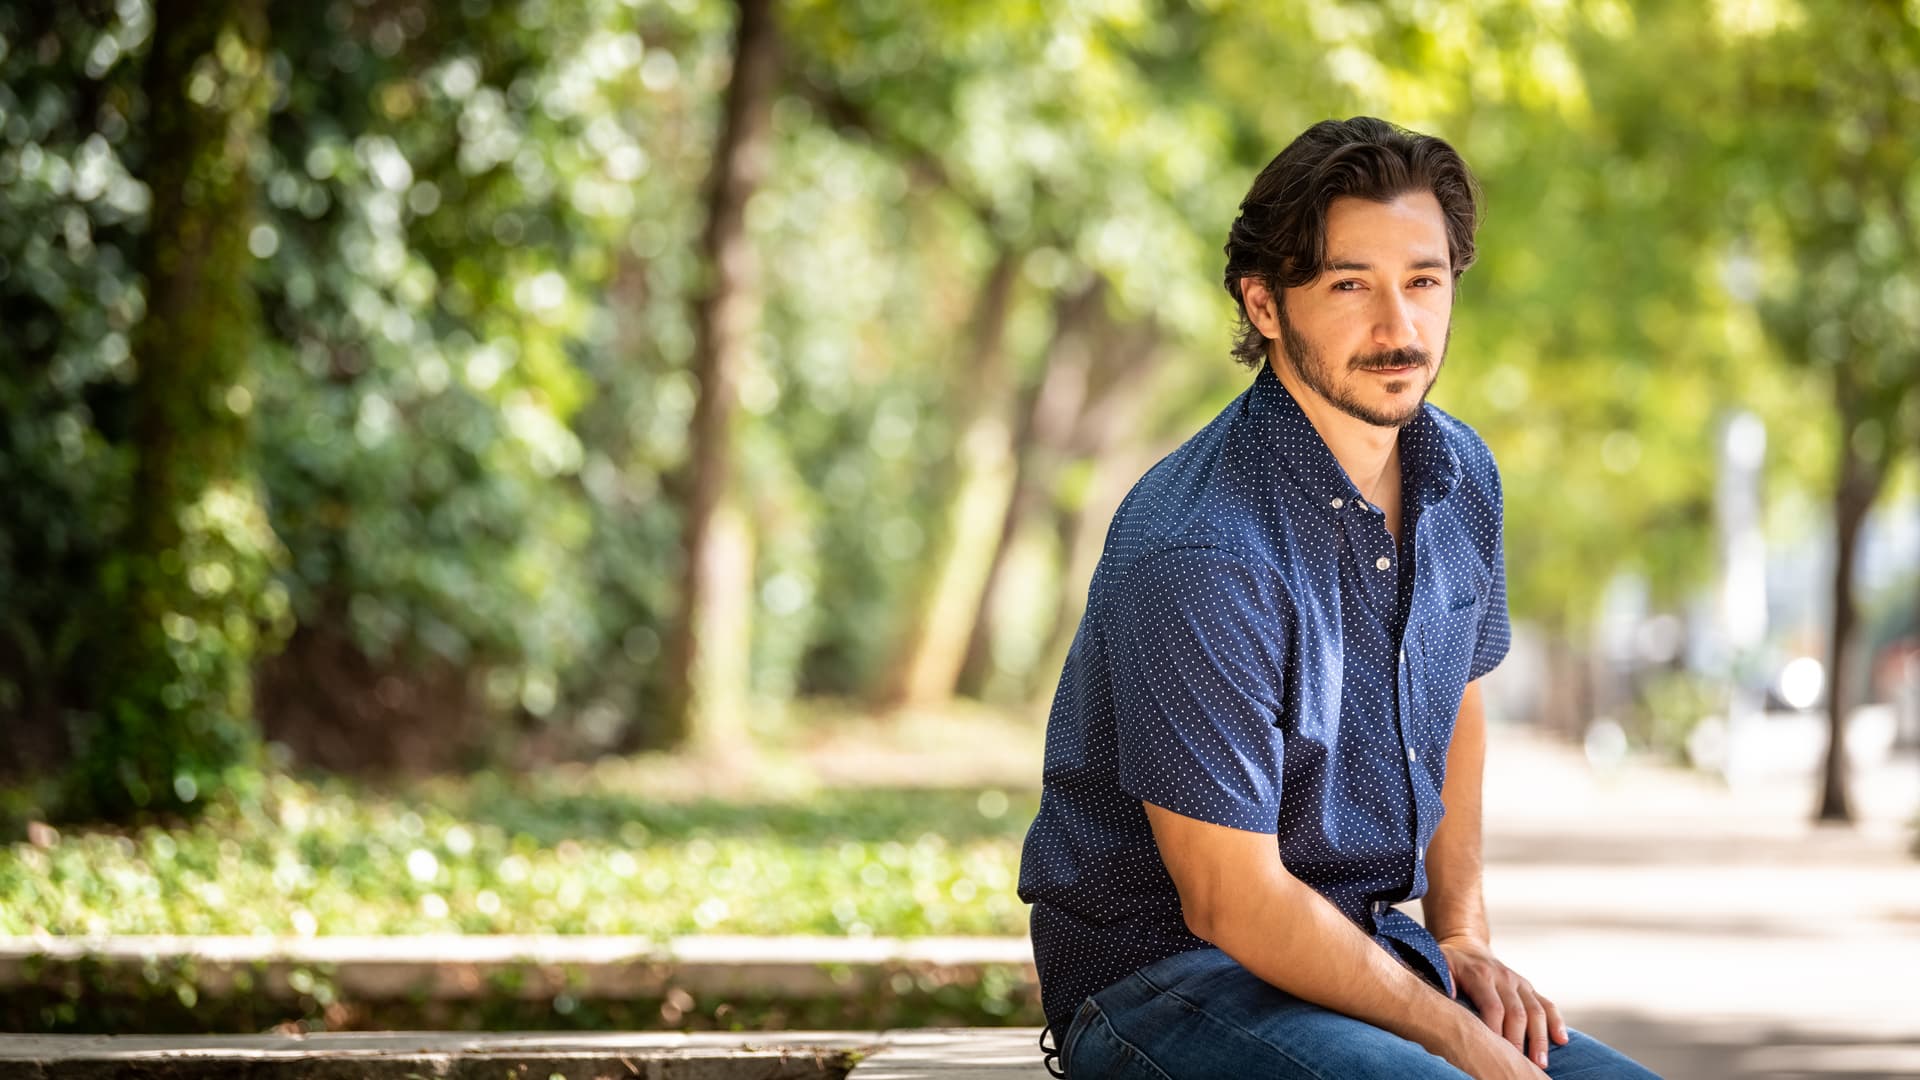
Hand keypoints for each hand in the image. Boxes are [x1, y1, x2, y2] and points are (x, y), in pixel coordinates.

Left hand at [1437, 934, 1568, 1070]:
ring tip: (1540, 1062)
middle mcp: (1504, 978)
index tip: (1496, 1052)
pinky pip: (1548, 1004)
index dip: (1496, 1030)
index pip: (1493, 1006)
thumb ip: (1442, 977)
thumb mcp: (1439, 963)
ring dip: (1540, 1038)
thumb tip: (1448, 992)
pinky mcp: (1529, 988)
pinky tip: (1562, 1041)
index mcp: (1481, 975)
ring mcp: (1520, 983)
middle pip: (1517, 1013)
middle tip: (1520, 1064)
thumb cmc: (1450, 962)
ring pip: (1536, 1011)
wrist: (1467, 946)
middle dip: (1520, 1040)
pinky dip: (1557, 1022)